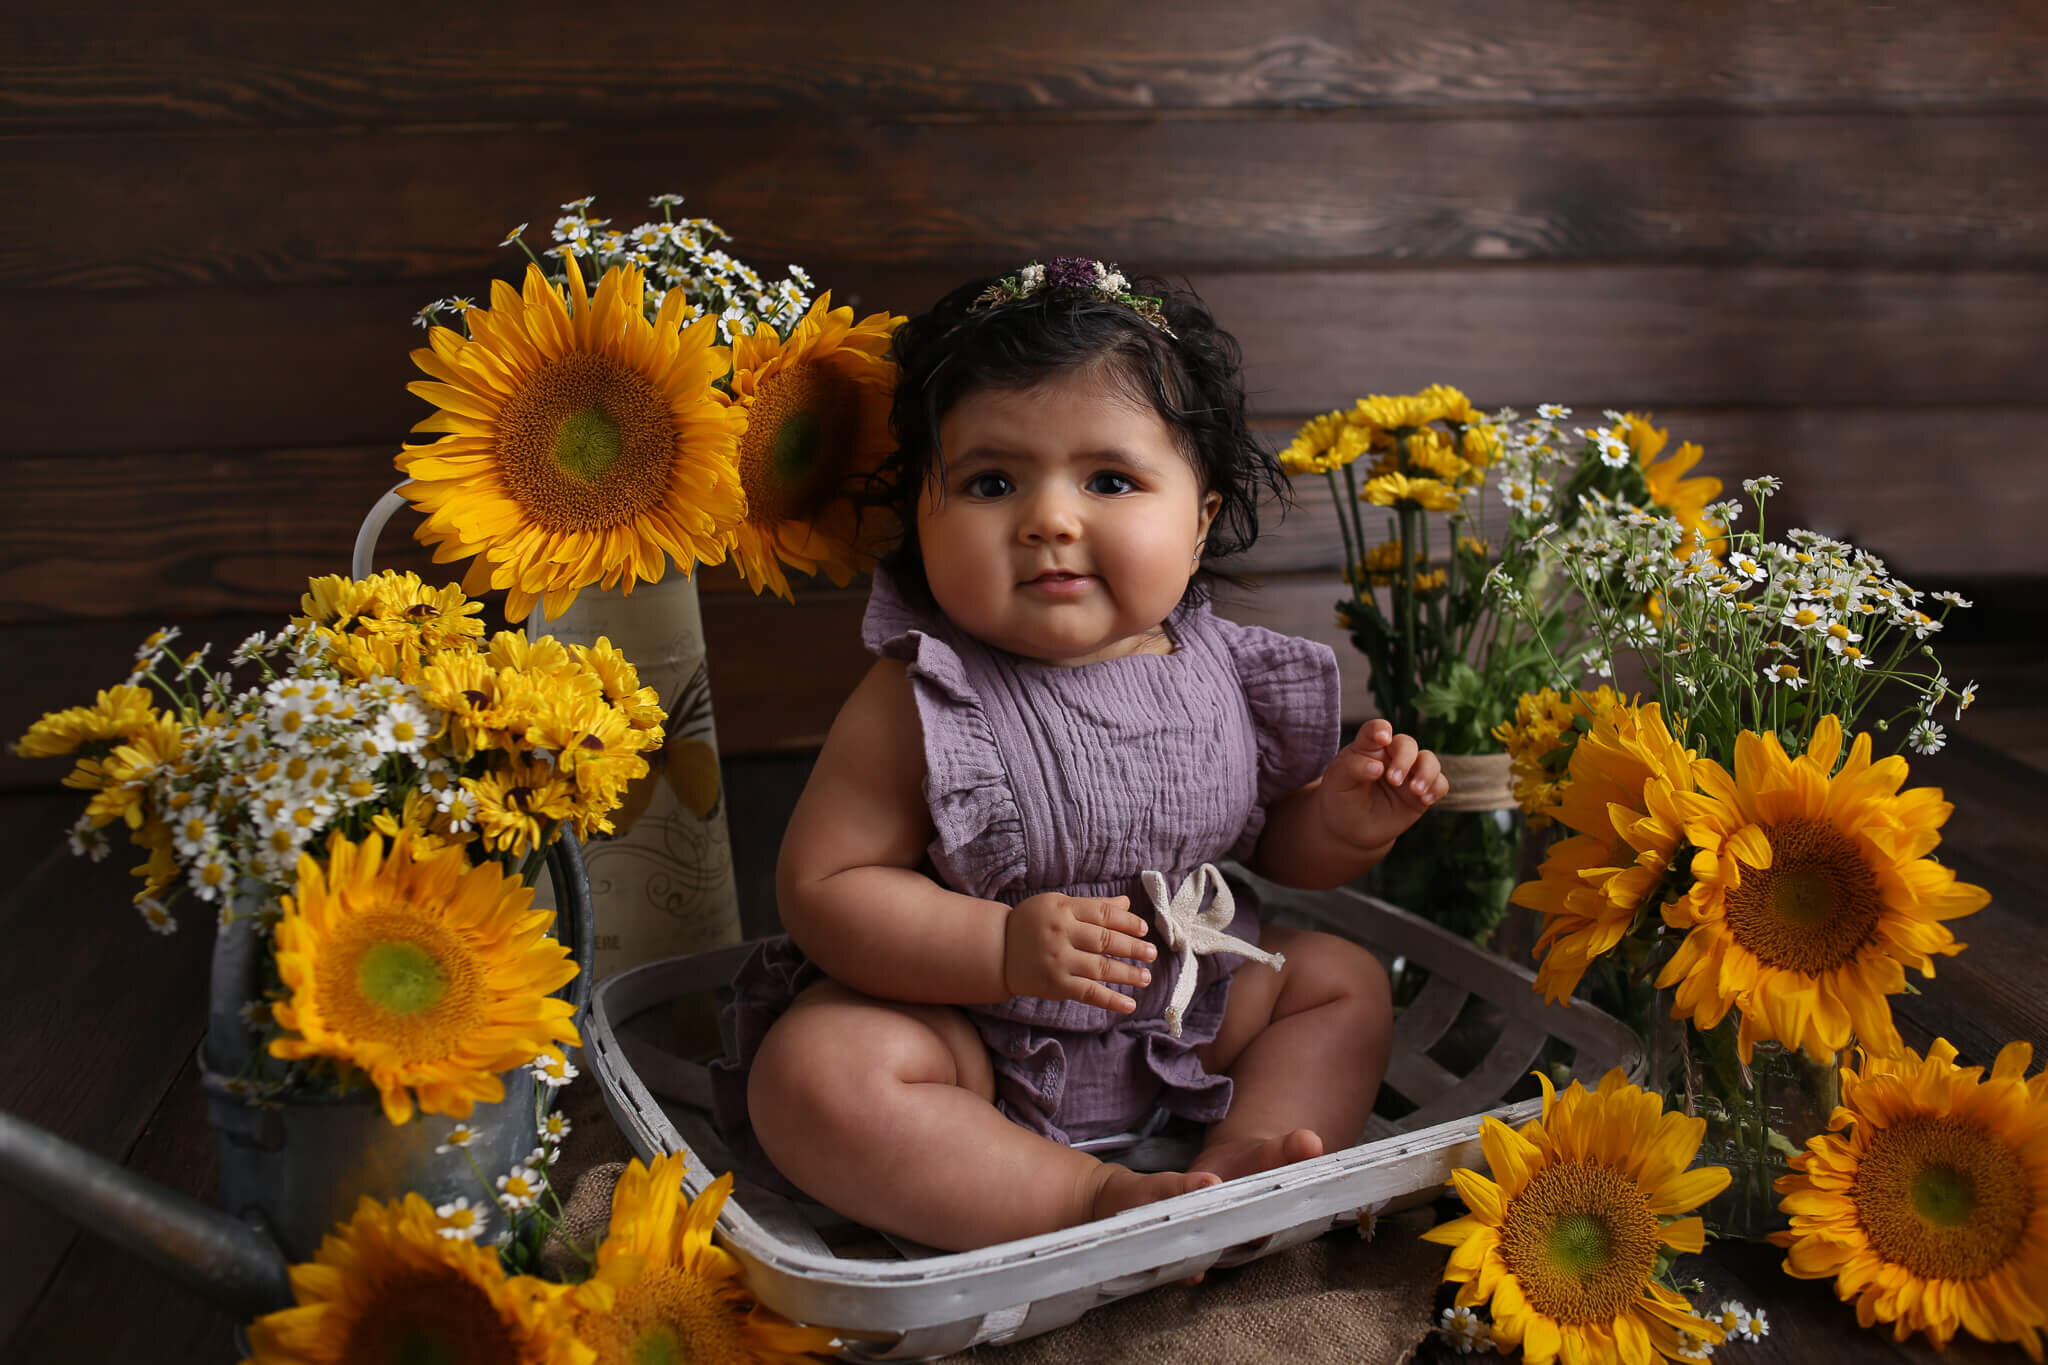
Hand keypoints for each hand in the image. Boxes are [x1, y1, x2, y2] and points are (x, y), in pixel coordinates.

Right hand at [1002, 893, 1156, 1012]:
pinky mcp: (1056, 985)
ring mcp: (1059, 960)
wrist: (997, 949)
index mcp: (1063, 909)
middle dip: (1133, 948)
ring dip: (1128, 973)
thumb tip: (1126, 904)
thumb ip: (1092, 906)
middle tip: (1152, 953)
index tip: (1144, 930)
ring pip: (1101, 967)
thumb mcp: (1057, 905)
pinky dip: (1111, 999)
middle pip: (1105, 940)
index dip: (1127, 922)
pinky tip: (1130, 1003)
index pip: (1103, 914)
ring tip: (1146, 977)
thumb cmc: (1031, 923)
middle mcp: (1061, 933)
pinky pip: (1088, 993)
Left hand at [1316, 719, 1448, 853]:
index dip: (1381, 729)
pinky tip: (1426, 800)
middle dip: (1404, 759)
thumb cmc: (1341, 798)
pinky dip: (1437, 788)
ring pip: (1428, 760)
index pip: (1375, 730)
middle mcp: (1391, 756)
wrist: (1350, 829)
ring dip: (1426, 772)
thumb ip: (1353, 768)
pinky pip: (1439, 784)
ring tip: (1415, 791)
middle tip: (1393, 780)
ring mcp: (1409, 773)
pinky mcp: (1421, 793)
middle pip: (1407, 744)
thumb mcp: (1338, 782)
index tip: (1382, 738)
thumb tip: (1378, 767)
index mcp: (1368, 747)